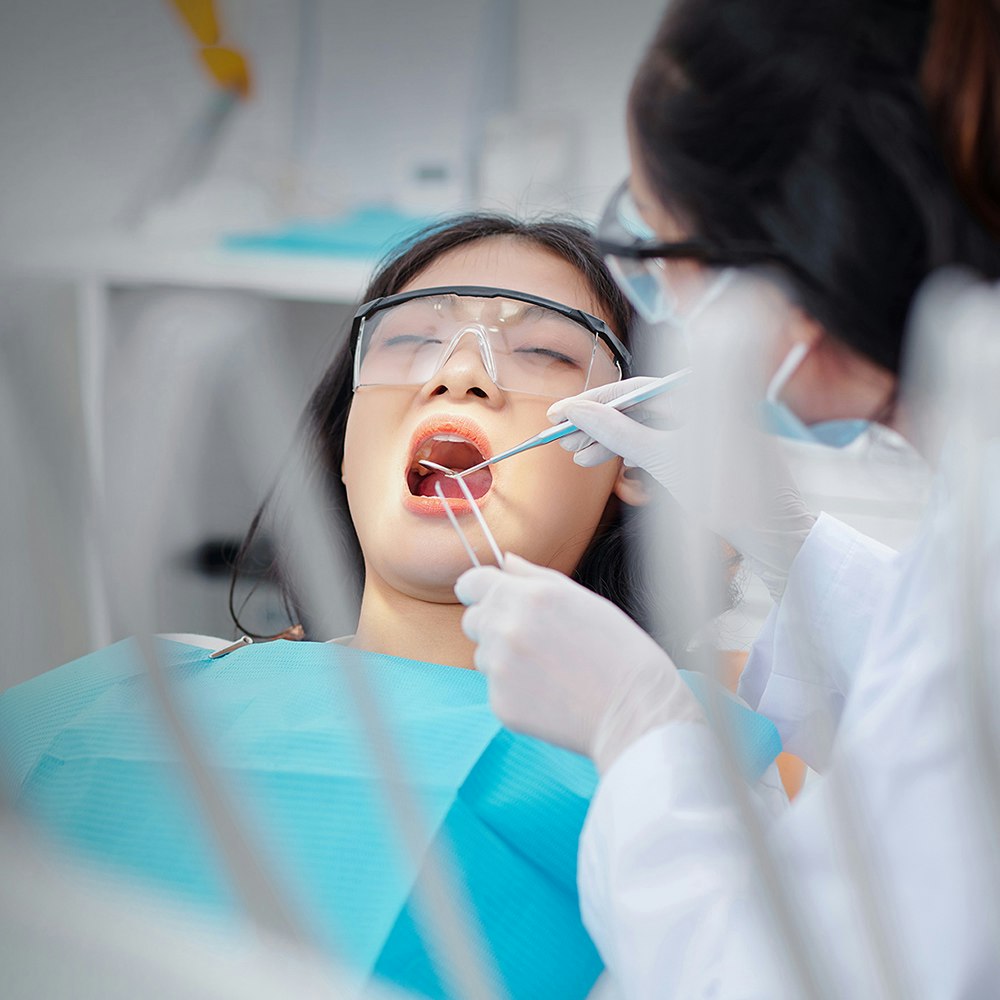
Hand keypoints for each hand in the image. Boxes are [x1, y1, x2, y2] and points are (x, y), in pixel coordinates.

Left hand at [456, 554, 703, 773]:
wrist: (636, 711)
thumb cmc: (620, 651)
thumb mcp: (585, 600)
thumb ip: (536, 577)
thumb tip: (505, 560)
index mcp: (528, 597)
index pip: (472, 583)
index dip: (479, 589)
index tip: (485, 597)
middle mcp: (507, 628)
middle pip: (472, 619)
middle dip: (494, 624)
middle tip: (534, 639)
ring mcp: (500, 668)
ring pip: (483, 655)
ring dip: (504, 658)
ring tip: (550, 669)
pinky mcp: (500, 703)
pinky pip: (495, 688)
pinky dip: (515, 690)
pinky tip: (551, 693)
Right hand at [547, 279, 817, 600]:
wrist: (773, 532)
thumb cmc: (726, 494)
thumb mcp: (660, 459)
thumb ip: (616, 431)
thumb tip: (577, 412)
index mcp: (698, 391)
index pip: (631, 388)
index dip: (589, 403)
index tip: (557, 414)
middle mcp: (704, 400)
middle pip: (637, 407)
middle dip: (598, 425)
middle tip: (563, 441)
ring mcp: (706, 424)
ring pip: (647, 426)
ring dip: (613, 442)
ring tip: (581, 459)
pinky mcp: (707, 447)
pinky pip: (662, 442)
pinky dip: (637, 454)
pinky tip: (615, 468)